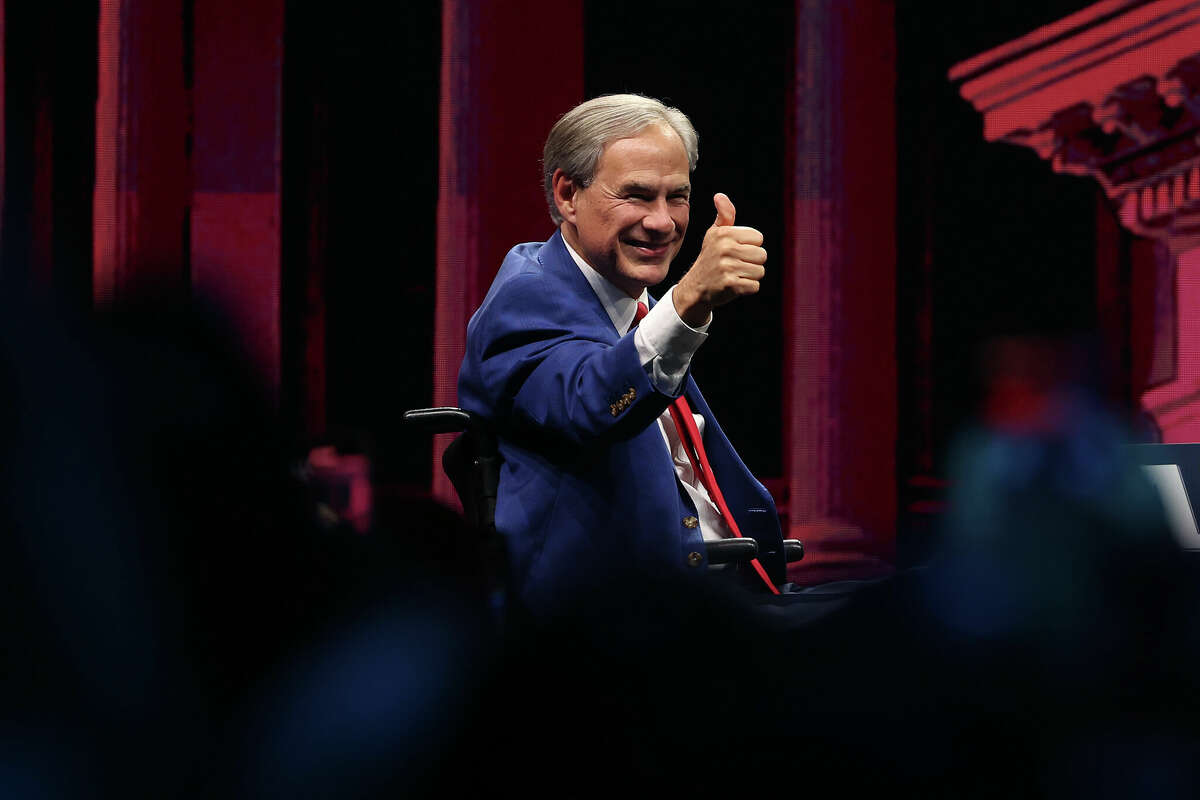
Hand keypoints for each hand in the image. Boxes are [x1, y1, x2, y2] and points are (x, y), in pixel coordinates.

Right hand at [673, 193, 765, 327]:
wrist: (695, 287)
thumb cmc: (710, 258)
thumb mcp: (714, 234)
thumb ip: (724, 215)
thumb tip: (720, 196)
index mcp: (724, 233)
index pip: (758, 238)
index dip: (750, 246)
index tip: (735, 251)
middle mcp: (725, 248)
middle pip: (762, 255)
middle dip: (752, 262)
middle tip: (735, 265)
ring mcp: (728, 267)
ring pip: (760, 271)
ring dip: (750, 276)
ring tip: (734, 275)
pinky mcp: (731, 285)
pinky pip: (755, 286)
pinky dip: (747, 289)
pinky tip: (733, 285)